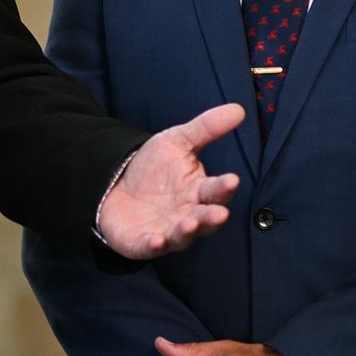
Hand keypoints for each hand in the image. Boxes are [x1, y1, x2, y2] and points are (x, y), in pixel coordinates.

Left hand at [98, 103, 243, 257]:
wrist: (116, 183)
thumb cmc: (154, 166)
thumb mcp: (178, 141)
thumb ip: (207, 128)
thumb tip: (239, 109)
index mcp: (198, 191)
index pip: (216, 190)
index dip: (224, 187)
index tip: (232, 180)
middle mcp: (187, 214)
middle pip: (205, 218)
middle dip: (212, 217)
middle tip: (220, 214)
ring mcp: (167, 230)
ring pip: (183, 236)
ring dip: (188, 231)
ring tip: (190, 223)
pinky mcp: (143, 242)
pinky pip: (151, 246)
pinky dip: (155, 245)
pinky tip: (157, 239)